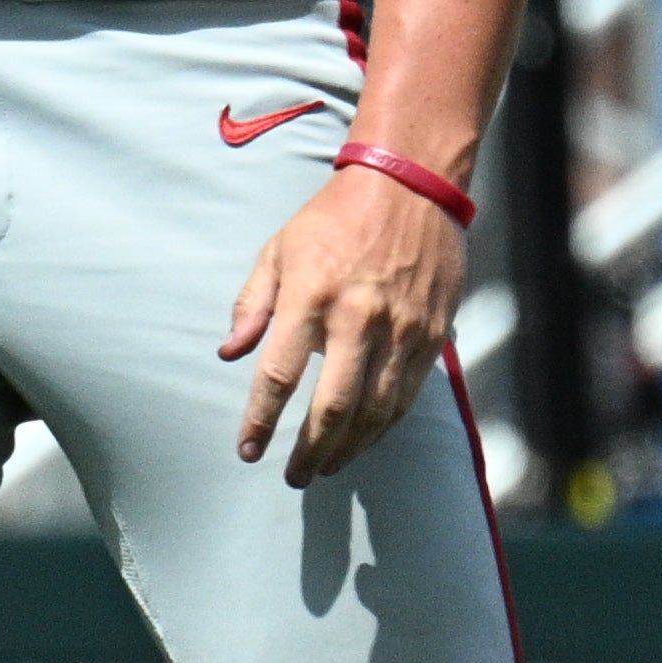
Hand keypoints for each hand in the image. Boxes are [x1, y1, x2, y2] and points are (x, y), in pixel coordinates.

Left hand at [220, 165, 466, 485]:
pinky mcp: (431, 335)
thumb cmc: (332, 219)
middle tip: (294, 476)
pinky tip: (364, 441)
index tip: (248, 449)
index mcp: (311, 295)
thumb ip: (253, 304)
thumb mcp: (278, 250)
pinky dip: (383, 427)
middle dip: (310, 449)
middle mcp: (357, 318)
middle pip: (332, 405)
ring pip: (374, 410)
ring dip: (348, 447)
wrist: (408, 186)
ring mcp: (400, 330)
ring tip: (327, 467)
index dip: (261, 419)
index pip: (279, 374)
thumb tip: (230, 353)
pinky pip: (406, 396)